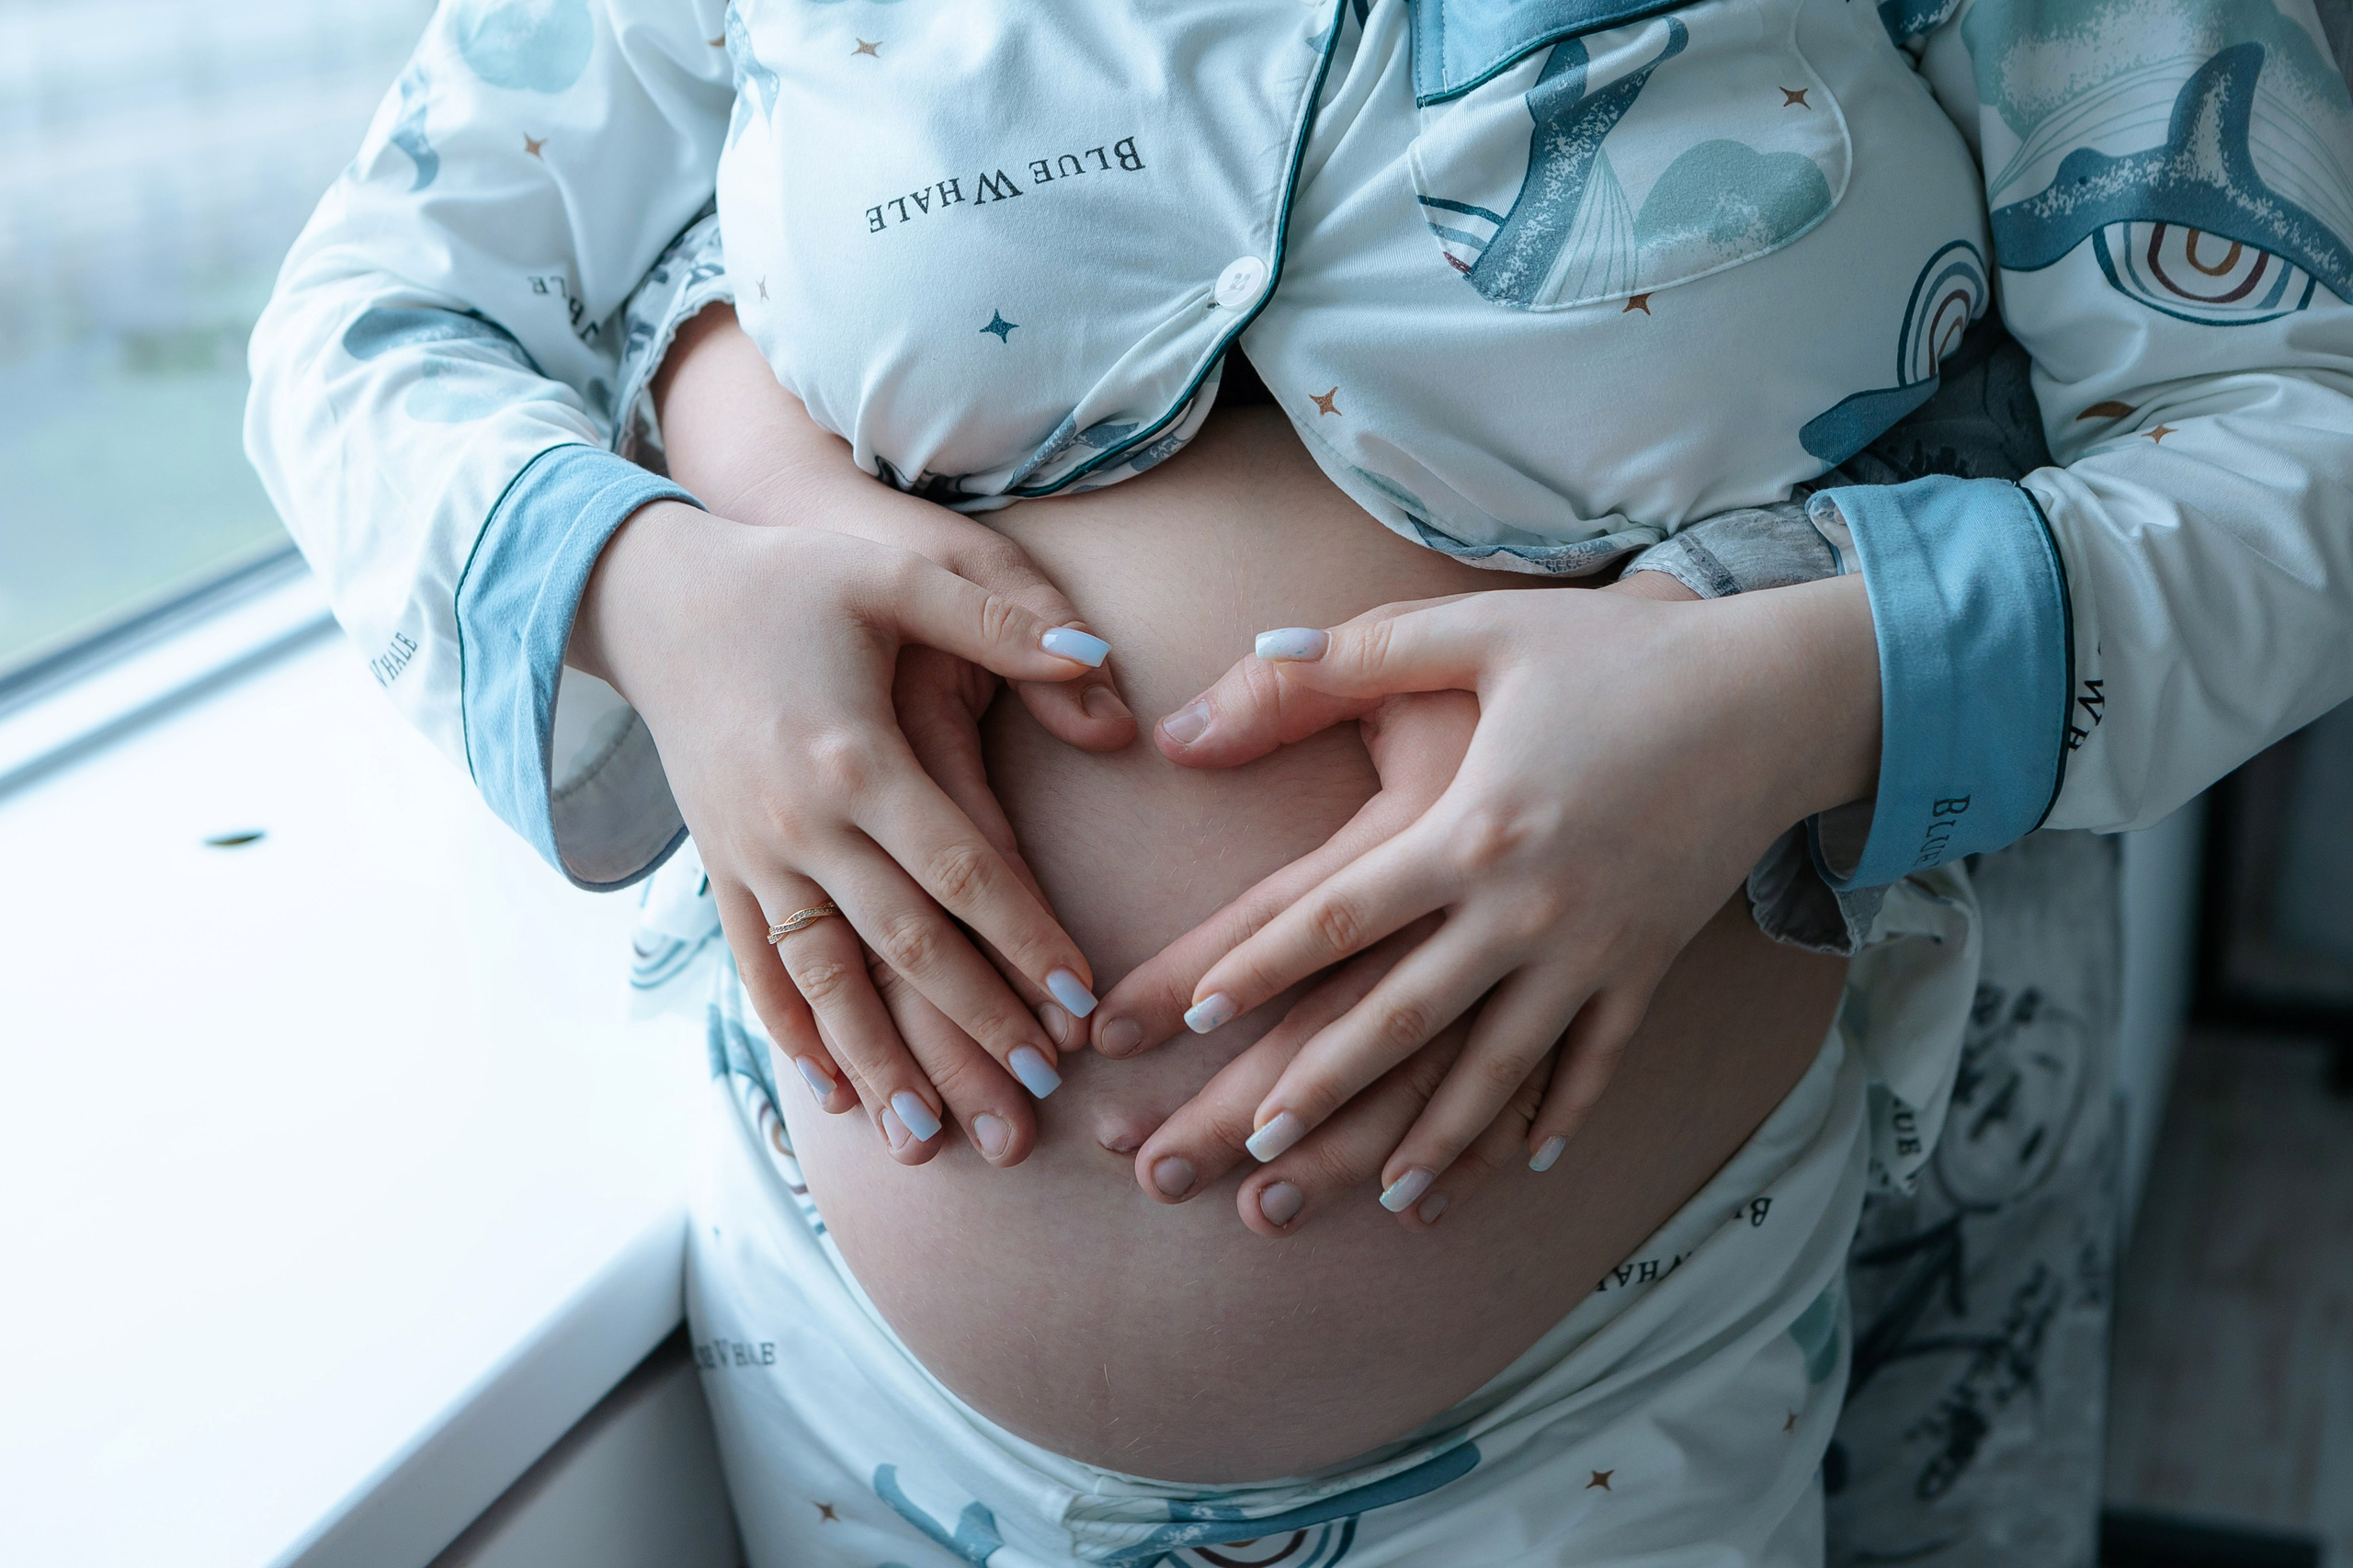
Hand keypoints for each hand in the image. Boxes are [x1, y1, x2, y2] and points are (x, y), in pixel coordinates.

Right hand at [569, 499, 1114, 1167]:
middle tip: (1036, 1095)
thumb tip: (1100, 663)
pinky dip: (794, 1031)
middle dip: (973, 1027)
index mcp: (856, 757)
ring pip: (824, 980)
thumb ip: (1001, 623)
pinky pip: (757, 965)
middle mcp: (799, 823)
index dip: (1024, 939)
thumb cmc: (792, 577)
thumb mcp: (896, 575)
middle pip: (902, 946)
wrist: (655, 595)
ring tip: (928, 1138)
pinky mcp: (719, 865)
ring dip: (880, 1061)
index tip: (1080, 1002)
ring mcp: (751, 854)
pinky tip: (834, 1090)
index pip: (960, 871)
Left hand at [1096, 572, 1878, 1224]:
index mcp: (1474, 828)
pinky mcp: (1650, 964)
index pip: (1343, 914)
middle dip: (1325, 1085)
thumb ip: (1357, 650)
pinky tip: (1528, 1165)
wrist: (1779, 693)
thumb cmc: (1622, 651)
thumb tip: (1253, 647)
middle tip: (1251, 1142)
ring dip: (1436, 1138)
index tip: (1197, 1014)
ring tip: (1382, 1195)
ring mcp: (1595, 949)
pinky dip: (1561, 1117)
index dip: (1262, 964)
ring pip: (1500, 1068)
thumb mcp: (1486, 630)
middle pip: (1406, 1017)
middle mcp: (1529, 908)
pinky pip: (1598, 1061)